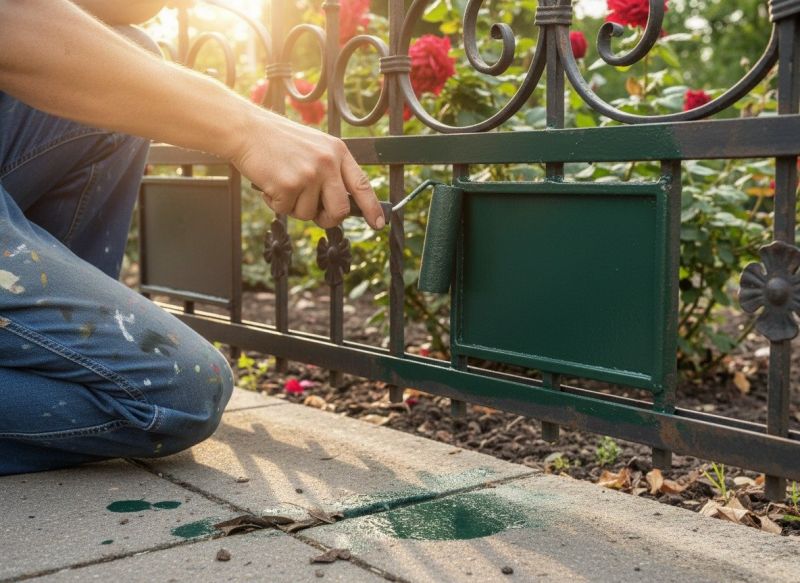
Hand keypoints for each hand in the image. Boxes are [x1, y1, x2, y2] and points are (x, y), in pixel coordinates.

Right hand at [232, 110, 384, 229]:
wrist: (247, 129)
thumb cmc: (278, 141)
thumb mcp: (314, 147)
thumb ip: (330, 171)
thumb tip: (339, 206)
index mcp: (337, 152)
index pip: (362, 185)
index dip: (371, 208)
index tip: (378, 224)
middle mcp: (327, 162)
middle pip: (340, 210)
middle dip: (328, 219)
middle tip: (315, 214)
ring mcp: (309, 174)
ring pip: (309, 214)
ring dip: (293, 206)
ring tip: (283, 182)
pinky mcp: (288, 185)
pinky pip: (285, 210)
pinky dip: (275, 203)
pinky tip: (269, 182)